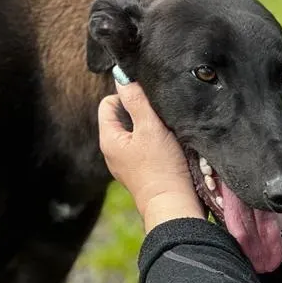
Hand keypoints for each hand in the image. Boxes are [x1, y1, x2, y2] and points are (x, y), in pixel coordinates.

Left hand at [97, 75, 204, 231]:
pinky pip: (143, 148)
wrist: (173, 205)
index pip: (107, 103)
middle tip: (158, 116)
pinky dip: (154, 143)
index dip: (126, 97)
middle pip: (121, 117)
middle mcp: (112, 152)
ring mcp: (125, 164)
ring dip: (149, 128)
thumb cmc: (162, 167)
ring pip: (134, 133)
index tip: (146, 102)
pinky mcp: (139, 173)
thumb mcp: (150, 127)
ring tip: (165, 132)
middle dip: (139, 112)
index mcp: (108, 139)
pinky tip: (168, 147)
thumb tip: (122, 77)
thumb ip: (136, 100)